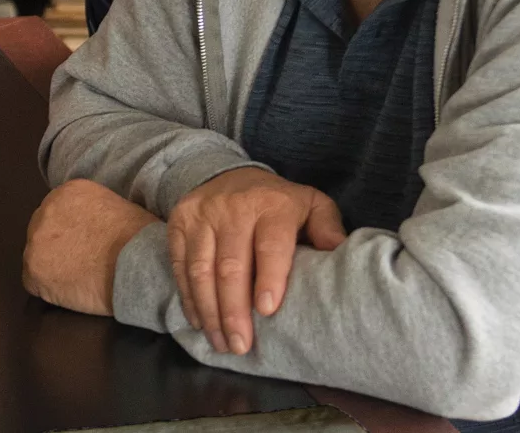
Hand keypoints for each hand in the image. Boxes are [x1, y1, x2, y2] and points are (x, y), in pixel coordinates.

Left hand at [23, 179, 156, 315]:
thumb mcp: (112, 205)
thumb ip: (90, 211)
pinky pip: (33, 282)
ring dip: (52, 266)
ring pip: (36, 256)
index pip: (57, 212)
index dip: (69, 231)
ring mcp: (37, 240)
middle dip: (56, 246)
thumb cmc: (136, 236)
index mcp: (67, 191)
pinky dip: (48, 289)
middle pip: (42, 231)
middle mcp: (46, 210)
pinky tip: (70, 290)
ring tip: (77, 277)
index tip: (82, 243)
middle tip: (78, 261)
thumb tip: (87, 228)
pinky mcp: (34, 270)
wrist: (136, 261)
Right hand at [167, 167, 345, 355]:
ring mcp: (202, 214)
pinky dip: (189, 297)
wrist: (229, 174)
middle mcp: (233, 207)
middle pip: (231, 264)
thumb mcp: (310, 204)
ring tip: (221, 342)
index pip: (269, 243)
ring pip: (202, 268)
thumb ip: (327, 226)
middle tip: (241, 345)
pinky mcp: (179, 222)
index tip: (267, 310)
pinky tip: (200, 321)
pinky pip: (180, 264)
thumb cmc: (277, 203)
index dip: (269, 277)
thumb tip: (340, 251)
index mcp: (272, 204)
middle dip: (234, 309)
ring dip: (210, 310)